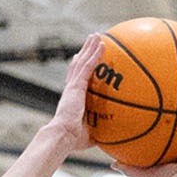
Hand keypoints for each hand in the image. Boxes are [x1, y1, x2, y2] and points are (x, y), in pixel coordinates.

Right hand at [48, 33, 104, 148]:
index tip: (80, 59)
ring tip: (96, 36)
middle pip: (78, 65)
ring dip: (89, 48)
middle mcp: (71, 89)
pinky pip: (88, 66)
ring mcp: (73, 86)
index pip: (74, 80)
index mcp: (72, 99)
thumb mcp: (91, 134)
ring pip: (82, 62)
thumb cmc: (73, 140)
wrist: (63, 135)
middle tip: (91, 41)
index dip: (78, 69)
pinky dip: (95, 55)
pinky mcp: (77, 86)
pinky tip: (102, 45)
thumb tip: (113, 139)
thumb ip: (100, 131)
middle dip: (85, 52)